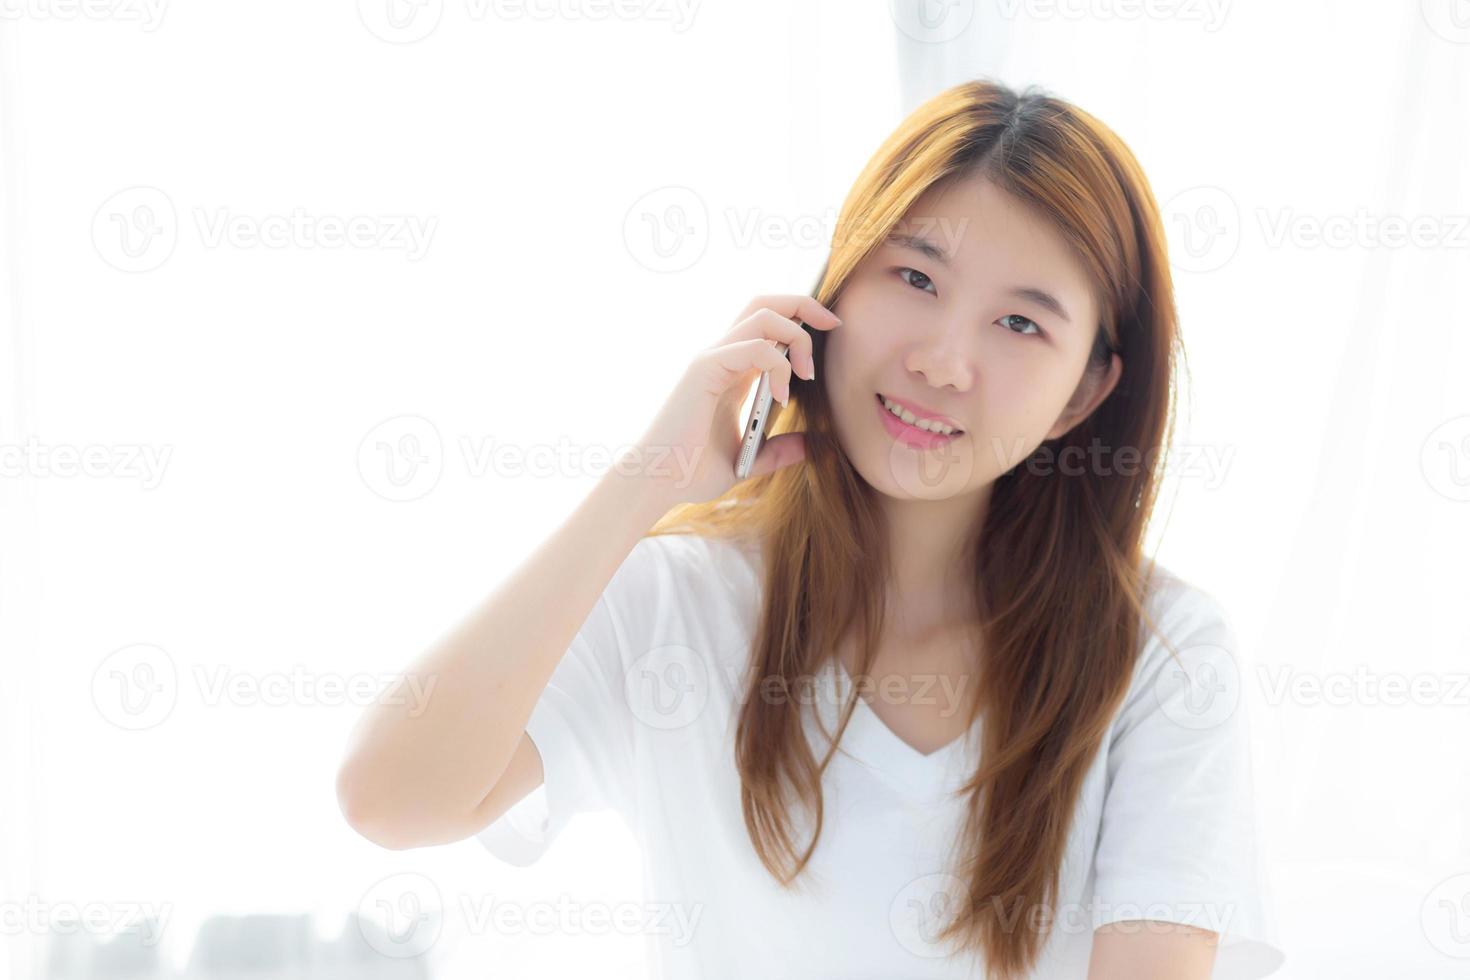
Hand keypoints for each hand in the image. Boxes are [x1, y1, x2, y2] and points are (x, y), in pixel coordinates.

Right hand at [619, 295, 840, 507]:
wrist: (657, 483)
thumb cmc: (692, 471)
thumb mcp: (748, 460)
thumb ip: (777, 450)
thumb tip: (809, 444)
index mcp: (733, 370)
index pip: (768, 321)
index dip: (802, 316)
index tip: (830, 332)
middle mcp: (722, 356)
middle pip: (766, 302)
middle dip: (806, 304)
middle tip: (833, 326)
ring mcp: (712, 358)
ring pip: (764, 315)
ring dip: (797, 336)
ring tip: (807, 374)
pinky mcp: (705, 369)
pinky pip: (754, 347)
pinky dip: (778, 366)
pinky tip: (781, 396)